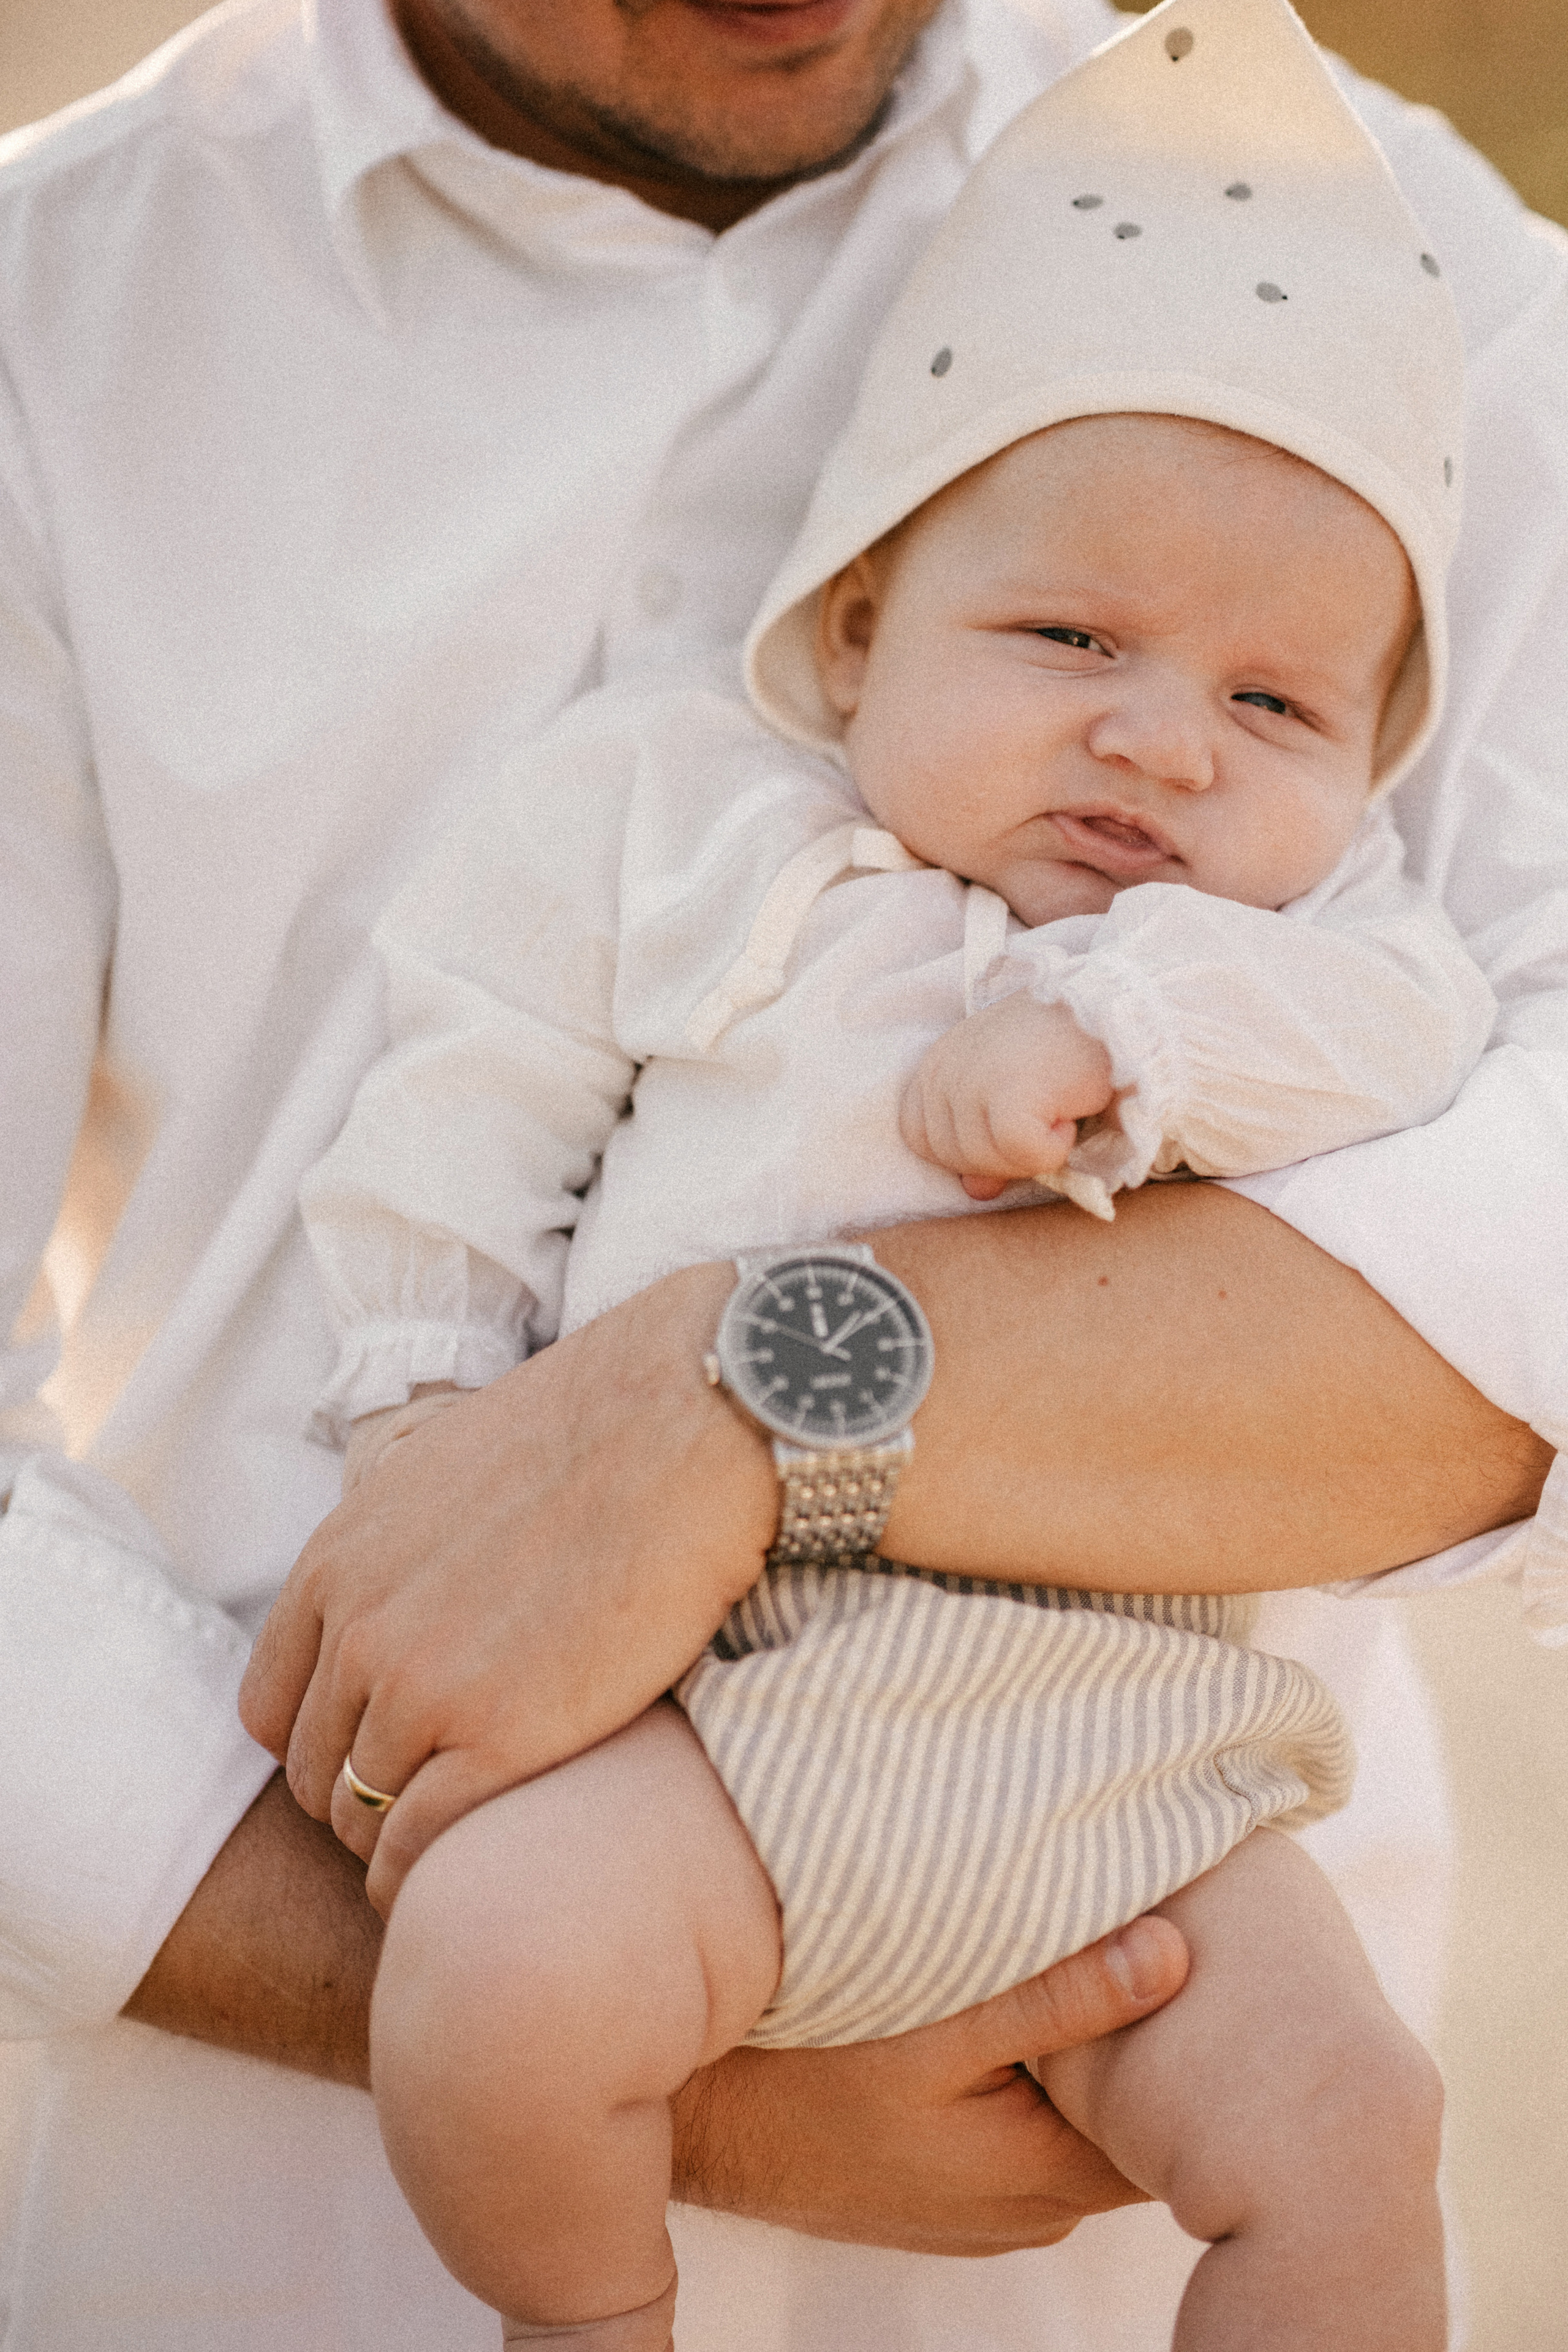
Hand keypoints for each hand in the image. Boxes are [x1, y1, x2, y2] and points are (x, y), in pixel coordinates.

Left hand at [239, 1262, 775, 1913]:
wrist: (688, 1429)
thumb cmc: (601, 1431)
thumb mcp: (453, 1462)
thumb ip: (408, 1531)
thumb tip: (421, 1558)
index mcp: (338, 1562)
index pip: (275, 1707)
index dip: (327, 1745)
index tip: (383, 1757)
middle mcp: (359, 1631)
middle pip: (316, 1773)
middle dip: (362, 1801)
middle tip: (434, 1811)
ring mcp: (420, 1689)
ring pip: (363, 1817)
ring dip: (401, 1842)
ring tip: (463, 1845)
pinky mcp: (496, 1738)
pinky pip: (420, 1846)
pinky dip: (430, 1872)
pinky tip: (476, 1870)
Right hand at [672, 1915, 1189, 2251]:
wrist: (689, 2116)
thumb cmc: (801, 2066)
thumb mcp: (936, 2019)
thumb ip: (1059, 1993)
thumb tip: (1176, 1954)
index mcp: (1047, 2176)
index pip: (1172, 2119)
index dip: (1191, 2036)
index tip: (1188, 1945)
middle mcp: (1030, 2208)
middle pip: (1127, 2116)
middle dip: (1139, 2035)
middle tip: (1140, 1929)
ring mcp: (986, 2204)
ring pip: (1073, 2116)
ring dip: (1075, 2049)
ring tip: (1069, 1951)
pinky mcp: (948, 2182)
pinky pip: (1024, 2122)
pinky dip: (1026, 2068)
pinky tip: (1000, 1999)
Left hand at [900, 996, 1113, 1202]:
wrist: (1109, 1009)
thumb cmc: (1060, 1050)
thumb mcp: (1011, 1095)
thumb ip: (984, 1143)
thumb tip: (975, 1192)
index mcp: (935, 1066)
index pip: (919, 1139)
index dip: (963, 1153)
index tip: (1006, 1131)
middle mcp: (944, 1070)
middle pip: (953, 1158)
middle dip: (1002, 1157)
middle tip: (1041, 1121)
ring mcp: (972, 1080)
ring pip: (986, 1162)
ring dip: (1031, 1154)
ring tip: (1057, 1111)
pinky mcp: (1009, 1092)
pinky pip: (1021, 1154)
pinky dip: (1052, 1151)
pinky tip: (1067, 1116)